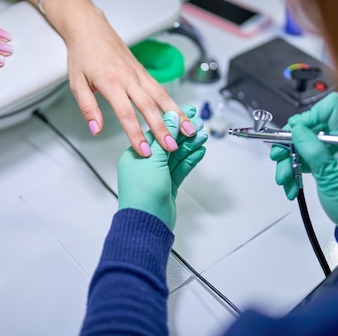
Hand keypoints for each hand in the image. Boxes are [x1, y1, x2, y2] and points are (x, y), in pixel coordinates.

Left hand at [63, 10, 196, 156]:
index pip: (126, 113)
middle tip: (171, 147)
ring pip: (162, 97)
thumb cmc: (83, 55)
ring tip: (190, 131)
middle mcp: (129, 78)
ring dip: (177, 115)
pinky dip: (173, 104)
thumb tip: (96, 129)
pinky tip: (182, 115)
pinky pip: (161, 89)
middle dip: (162, 129)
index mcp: (111, 83)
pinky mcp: (144, 72)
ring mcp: (139, 74)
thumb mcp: (77, 83)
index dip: (136, 134)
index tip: (144, 151)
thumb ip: (88, 108)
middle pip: (149, 107)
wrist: (90, 29)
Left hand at [117, 105, 207, 229]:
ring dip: (190, 146)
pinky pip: (180, 169)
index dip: (172, 123)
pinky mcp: (167, 186)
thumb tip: (171, 118)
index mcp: (134, 155)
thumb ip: (164, 138)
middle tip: (198, 122)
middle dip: (183, 134)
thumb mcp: (154, 160)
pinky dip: (190, 160)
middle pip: (167, 144)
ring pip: (176, 156)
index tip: (185, 113)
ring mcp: (157, 176)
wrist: (146, 224)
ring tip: (203, 136)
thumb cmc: (142, 194)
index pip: (155, 133)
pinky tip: (200, 152)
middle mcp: (144, 164)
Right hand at [269, 92, 337, 236]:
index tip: (297, 133)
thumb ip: (313, 150)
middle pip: (308, 127)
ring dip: (287, 161)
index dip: (311, 115)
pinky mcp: (322, 164)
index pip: (331, 108)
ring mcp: (329, 153)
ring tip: (284, 178)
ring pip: (300, 145)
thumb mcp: (332, 176)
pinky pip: (301, 160)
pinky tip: (291, 185)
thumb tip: (297, 129)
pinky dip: (292, 171)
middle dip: (289, 143)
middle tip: (279, 156)